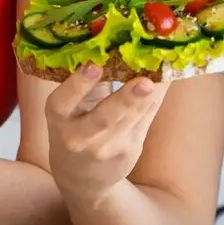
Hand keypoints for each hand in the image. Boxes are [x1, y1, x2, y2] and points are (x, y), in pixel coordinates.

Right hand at [45, 64, 169, 203]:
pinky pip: (145, 121)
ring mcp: (107, 148)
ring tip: (160, 77)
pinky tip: (165, 82)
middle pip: (104, 118)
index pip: (63, 102)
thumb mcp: (69, 110)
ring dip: (147, 97)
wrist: (82, 179)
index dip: (78, 84)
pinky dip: (154, 101)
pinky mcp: (129, 151)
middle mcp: (79, 137)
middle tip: (144, 82)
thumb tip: (114, 45)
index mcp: (58, 120)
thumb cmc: (75, 130)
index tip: (94, 66)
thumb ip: (88, 85)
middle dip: (125, 99)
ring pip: (131, 119)